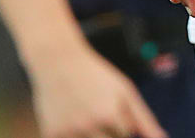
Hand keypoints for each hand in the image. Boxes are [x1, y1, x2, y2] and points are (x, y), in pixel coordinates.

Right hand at [29, 41, 165, 137]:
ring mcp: (67, 132)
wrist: (59, 63)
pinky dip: (73, 133)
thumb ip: (144, 118)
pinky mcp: (50, 135)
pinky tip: (70, 117)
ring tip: (86, 113)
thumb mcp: (125, 91)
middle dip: (108, 131)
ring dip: (91, 133)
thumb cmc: (96, 75)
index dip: (120, 121)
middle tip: (99, 112)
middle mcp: (88, 126)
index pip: (125, 134)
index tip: (111, 107)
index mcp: (110, 115)